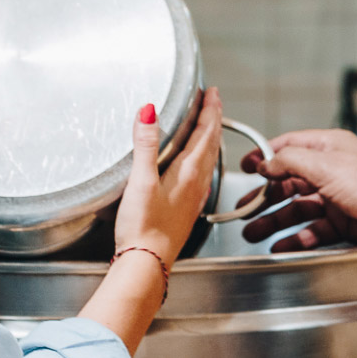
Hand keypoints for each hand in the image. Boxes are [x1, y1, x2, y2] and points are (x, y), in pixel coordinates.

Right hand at [116, 88, 223, 266]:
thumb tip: (148, 111)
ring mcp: (192, 197)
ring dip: (210, 139)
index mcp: (188, 172)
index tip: (213, 92)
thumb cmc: (143, 228)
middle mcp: (196, 183)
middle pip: (211, 144)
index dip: (210, 110)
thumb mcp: (140, 181)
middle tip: (215, 102)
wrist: (147, 265)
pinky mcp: (186, 210)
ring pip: (209, 160)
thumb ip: (146, 145)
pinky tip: (197, 168)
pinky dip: (203, 160)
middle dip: (214, 120)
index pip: (205, 132)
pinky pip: (201, 176)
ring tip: (209, 127)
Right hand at [237, 128, 356, 251]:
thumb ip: (291, 161)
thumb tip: (267, 162)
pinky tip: (280, 245)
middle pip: (289, 183)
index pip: (289, 147)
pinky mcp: (343, 222)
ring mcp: (338, 198)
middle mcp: (332, 171)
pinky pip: (313, 230)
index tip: (246, 167)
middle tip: (244, 209)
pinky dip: (296, 237)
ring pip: (298, 209)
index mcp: (329, 148)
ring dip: (274, 221)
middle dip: (265, 197)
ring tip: (253, 232)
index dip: (265, 157)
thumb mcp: (326, 165)